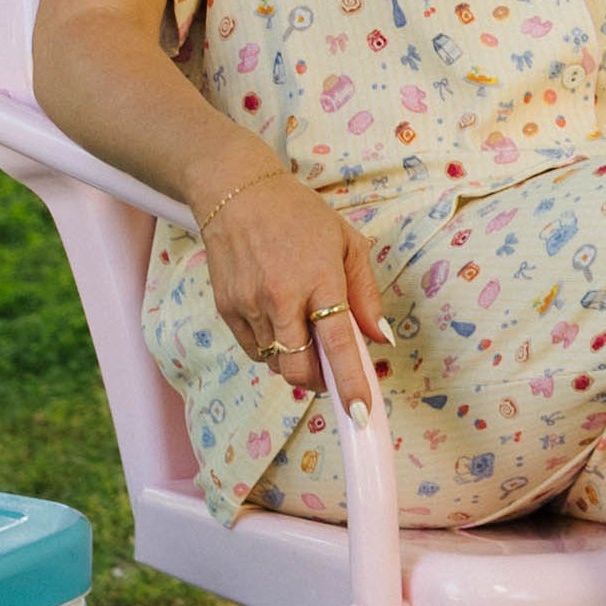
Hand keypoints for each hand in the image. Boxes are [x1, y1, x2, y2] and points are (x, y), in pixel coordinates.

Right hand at [192, 162, 389, 410]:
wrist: (236, 192)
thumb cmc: (298, 215)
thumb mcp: (346, 243)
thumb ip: (365, 294)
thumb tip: (379, 338)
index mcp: (320, 279)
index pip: (337, 344)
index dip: (350, 383)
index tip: (359, 413)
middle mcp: (282, 297)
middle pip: (299, 371)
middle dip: (319, 384)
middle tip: (330, 373)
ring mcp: (250, 305)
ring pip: (276, 365)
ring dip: (295, 363)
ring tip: (301, 328)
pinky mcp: (226, 310)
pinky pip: (254, 351)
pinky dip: (271, 350)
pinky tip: (277, 322)